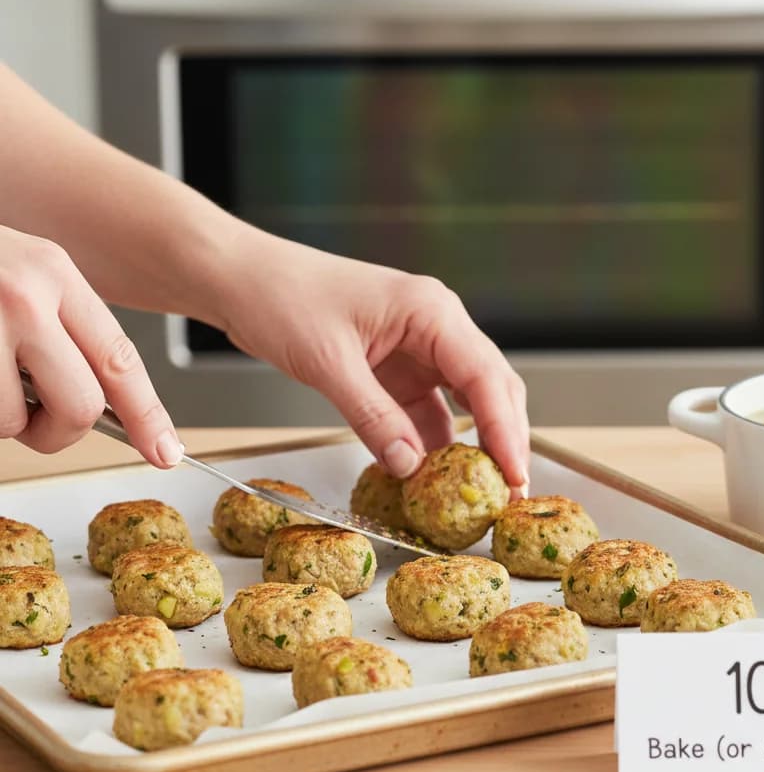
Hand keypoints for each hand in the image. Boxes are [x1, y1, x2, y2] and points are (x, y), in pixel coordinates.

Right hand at [0, 225, 181, 467]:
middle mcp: (21, 294)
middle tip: (29, 418)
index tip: (165, 452)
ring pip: (10, 421)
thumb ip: (58, 329)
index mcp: (53, 272)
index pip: (119, 359)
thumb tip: (102, 404)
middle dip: (56, 430)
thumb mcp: (17, 276)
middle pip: (79, 406)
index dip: (147, 415)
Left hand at [219, 235, 529, 493]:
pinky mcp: (397, 368)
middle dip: (504, 441)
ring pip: (465, 402)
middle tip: (510, 493)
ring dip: (473, 445)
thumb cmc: (282, 296)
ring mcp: (419, 348)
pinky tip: (434, 476)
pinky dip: (434, 443)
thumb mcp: (329, 362)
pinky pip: (429, 410)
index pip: (485, 376)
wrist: (242, 278)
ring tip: (483, 493)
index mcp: (431, 311)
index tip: (514, 474)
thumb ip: (373, 417)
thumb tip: (410, 467)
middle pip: (490, 388)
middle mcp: (435, 326)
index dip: (505, 430)